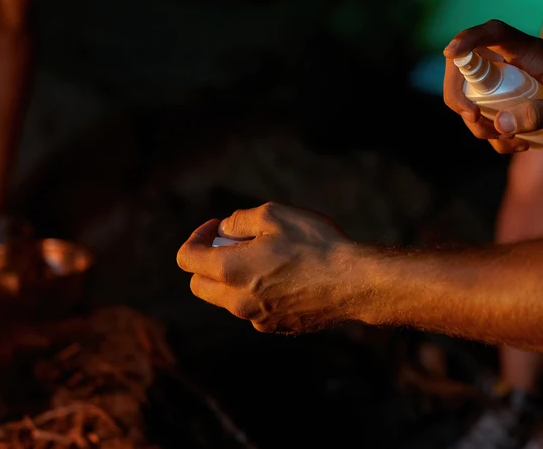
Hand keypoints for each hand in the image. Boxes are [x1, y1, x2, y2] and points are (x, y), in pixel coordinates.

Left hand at [176, 203, 355, 333]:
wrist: (355, 283)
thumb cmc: (316, 244)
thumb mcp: (275, 215)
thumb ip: (240, 220)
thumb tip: (226, 230)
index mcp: (230, 270)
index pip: (186, 259)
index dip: (197, 237)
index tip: (217, 228)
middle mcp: (236, 301)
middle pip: (199, 286)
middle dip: (208, 263)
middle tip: (236, 244)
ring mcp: (256, 318)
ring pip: (228, 300)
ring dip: (235, 279)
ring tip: (269, 258)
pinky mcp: (278, 328)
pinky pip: (255, 310)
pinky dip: (259, 293)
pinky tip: (289, 277)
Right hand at [442, 19, 542, 152]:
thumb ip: (542, 114)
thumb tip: (501, 124)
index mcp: (531, 52)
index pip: (493, 33)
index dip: (467, 39)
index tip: (450, 54)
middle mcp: (515, 63)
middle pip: (467, 66)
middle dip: (458, 94)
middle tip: (474, 117)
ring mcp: (510, 82)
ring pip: (472, 98)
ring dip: (479, 124)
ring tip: (514, 143)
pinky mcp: (512, 101)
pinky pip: (489, 117)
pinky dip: (496, 136)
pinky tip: (523, 145)